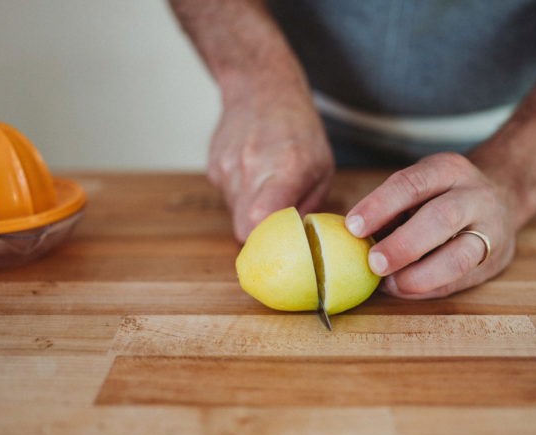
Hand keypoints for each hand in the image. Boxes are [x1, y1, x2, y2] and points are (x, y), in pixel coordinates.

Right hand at [208, 85, 333, 241]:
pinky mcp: (213, 168)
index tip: (281, 247)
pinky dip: (241, 194)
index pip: (261, 221)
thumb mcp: (322, 167)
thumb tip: (299, 238)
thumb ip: (309, 206)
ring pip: (236, 214)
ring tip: (266, 184)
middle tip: (277, 228)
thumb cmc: (299, 128)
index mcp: (284, 170)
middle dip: (260, 237)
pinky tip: (252, 172)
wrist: (260, 87)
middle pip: (243, 228)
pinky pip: (228, 197)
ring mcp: (227, 168)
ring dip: (252, 211)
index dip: (268, 242)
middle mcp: (251, 170)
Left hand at [345, 152, 516, 298]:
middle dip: (403, 245)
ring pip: (458, 256)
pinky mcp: (494, 260)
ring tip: (390, 284)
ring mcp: (490, 230)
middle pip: (441, 218)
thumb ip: (391, 210)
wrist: (502, 197)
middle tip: (373, 263)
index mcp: (448, 169)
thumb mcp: (420, 187)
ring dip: (420, 275)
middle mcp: (475, 196)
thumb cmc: (441, 196)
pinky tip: (405, 289)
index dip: (380, 206)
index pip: (412, 184)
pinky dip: (429, 288)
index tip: (353, 227)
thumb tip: (351, 240)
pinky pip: (460, 280)